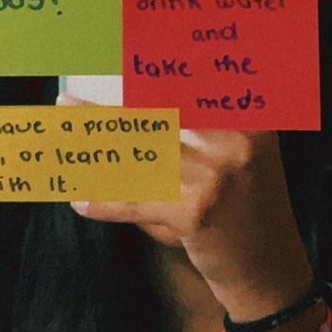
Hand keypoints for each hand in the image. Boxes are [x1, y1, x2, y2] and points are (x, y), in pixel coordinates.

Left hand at [62, 95, 312, 320]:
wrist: (269, 270)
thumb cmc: (246, 203)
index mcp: (246, 114)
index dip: (142, 71)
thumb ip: (203, 121)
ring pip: (138, 153)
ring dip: (94, 149)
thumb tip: (135, 90)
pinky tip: (79, 199)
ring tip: (62, 141)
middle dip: (103, 109)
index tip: (101, 62)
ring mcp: (215, 174)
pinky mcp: (195, 211)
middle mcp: (234, 136)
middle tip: (65, 101)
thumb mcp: (238, 151)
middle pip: (153, 114)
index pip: (185, 83)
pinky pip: (137, 199)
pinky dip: (105, 201)